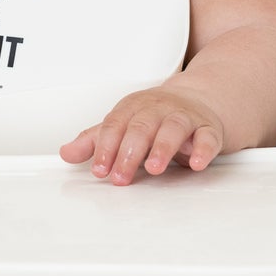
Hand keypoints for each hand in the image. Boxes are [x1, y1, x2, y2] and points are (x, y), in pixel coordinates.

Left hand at [59, 87, 223, 185]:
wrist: (198, 100)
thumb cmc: (155, 117)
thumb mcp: (123, 125)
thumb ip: (96, 141)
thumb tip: (67, 153)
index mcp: (133, 108)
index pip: (116, 125)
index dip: (106, 147)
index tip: (100, 169)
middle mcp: (158, 109)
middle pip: (142, 126)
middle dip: (130, 152)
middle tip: (120, 175)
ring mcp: (184, 117)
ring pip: (173, 127)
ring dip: (163, 147)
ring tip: (154, 168)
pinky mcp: (207, 128)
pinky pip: (207, 137)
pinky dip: (202, 149)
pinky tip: (195, 163)